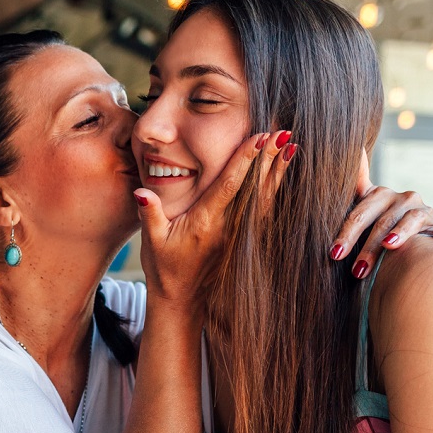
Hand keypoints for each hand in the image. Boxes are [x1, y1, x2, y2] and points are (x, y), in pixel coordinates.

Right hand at [135, 131, 294, 302]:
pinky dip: (274, 188)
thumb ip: (150, 214)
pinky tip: (281, 173)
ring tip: (290, 145)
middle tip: (283, 132)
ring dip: (276, 170)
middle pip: (253, 187)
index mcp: (205, 222)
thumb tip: (142, 193)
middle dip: (269, 158)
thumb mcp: (152, 241)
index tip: (258, 137)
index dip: (245, 160)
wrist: (182, 301)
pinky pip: (263, 209)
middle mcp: (227, 226)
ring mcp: (238, 233)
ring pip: (263, 197)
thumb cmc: (164, 269)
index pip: (228, 185)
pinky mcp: (242, 238)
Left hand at [333, 152, 432, 278]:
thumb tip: (352, 150)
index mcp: (380, 196)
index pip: (360, 213)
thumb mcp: (364, 210)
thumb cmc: (381, 227)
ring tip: (389, 247)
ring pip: (411, 221)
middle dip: (368, 246)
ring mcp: (425, 212)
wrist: (417, 238)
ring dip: (400, 234)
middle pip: (383, 220)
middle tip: (357, 270)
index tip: (334, 254)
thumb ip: (355, 186)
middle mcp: (403, 200)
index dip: (347, 232)